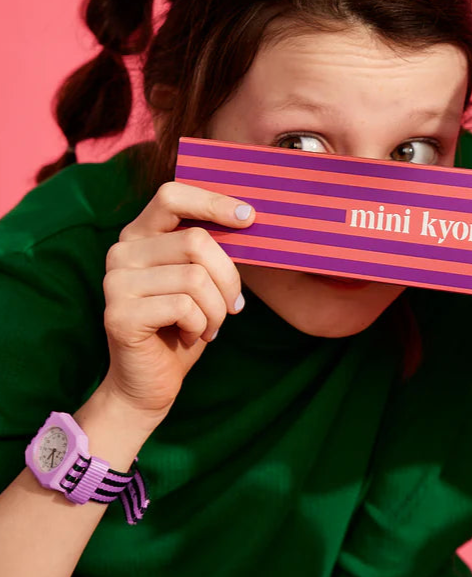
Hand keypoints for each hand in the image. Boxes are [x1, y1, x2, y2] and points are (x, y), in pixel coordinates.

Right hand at [100, 182, 254, 416]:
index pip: (172, 195)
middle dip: (228, 278)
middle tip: (232, 306)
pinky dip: (201, 325)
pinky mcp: (119, 313)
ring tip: (209, 325)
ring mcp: (115, 282)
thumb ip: (211, 249)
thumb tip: (250, 219)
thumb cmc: (184, 325)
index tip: (249, 218)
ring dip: (216, 308)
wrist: (150, 381)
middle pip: (196, 242)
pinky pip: (184, 307)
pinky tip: (189, 335)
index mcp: (140, 234)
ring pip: (195, 277)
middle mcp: (121, 252)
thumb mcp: (202, 279)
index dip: (213, 202)